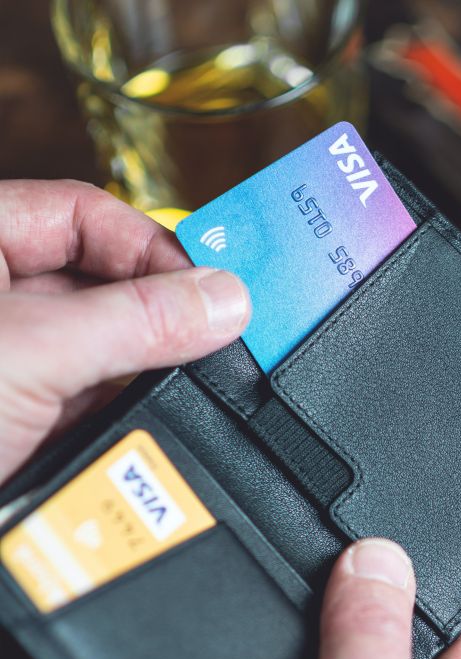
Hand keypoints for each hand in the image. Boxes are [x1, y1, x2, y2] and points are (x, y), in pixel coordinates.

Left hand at [0, 180, 250, 483]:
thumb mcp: (25, 354)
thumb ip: (134, 322)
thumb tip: (222, 301)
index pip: (83, 216)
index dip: (150, 246)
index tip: (207, 289)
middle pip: (103, 283)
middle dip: (157, 313)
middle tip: (211, 337)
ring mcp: (12, 362)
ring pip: (105, 347)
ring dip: (146, 368)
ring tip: (182, 382)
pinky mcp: (24, 418)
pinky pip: (94, 401)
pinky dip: (125, 412)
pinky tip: (141, 423)